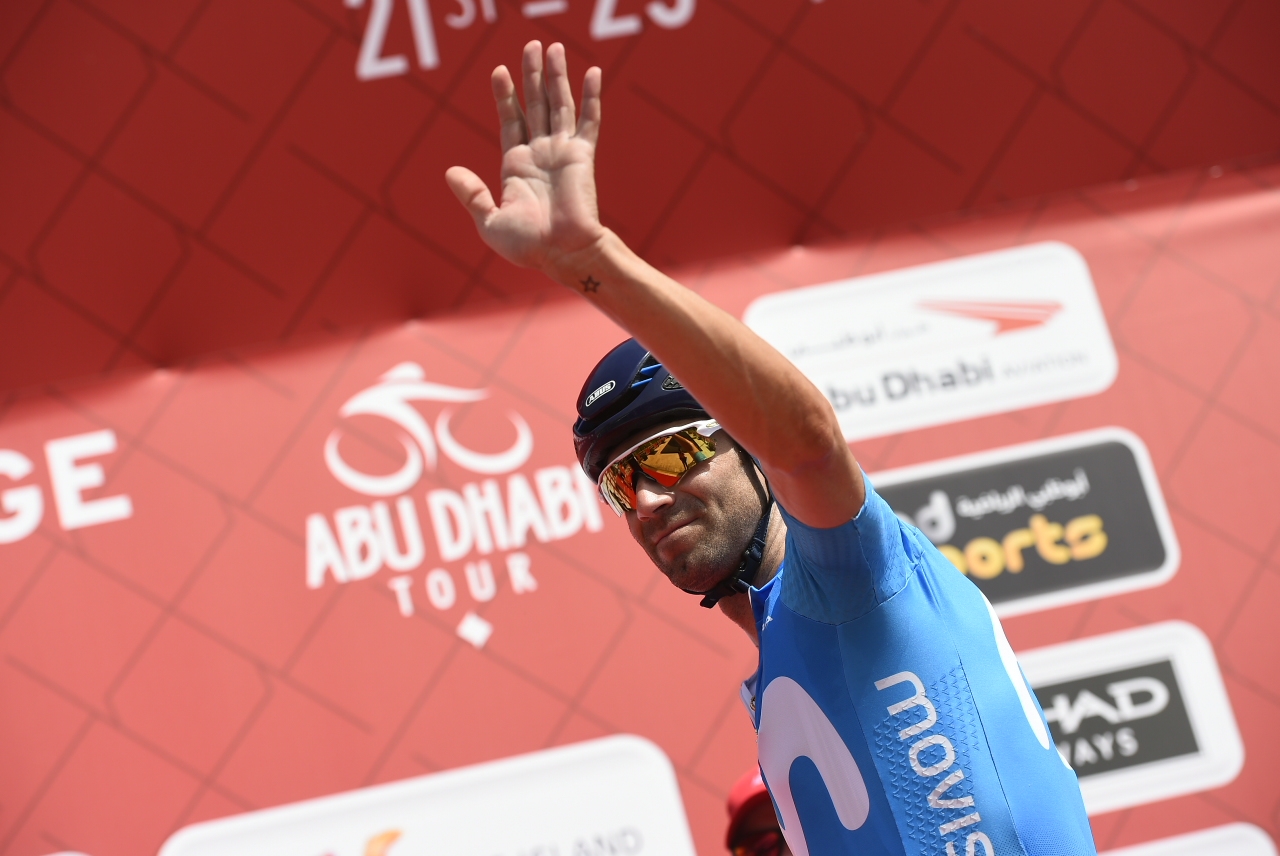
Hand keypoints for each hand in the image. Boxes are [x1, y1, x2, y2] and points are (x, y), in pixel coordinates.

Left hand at [446, 41, 605, 280]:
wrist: (563, 255)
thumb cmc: (528, 247)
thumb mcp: (489, 221)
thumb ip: (472, 195)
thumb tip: (450, 171)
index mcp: (516, 167)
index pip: (510, 121)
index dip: (504, 96)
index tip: (498, 70)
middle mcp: (540, 154)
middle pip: (534, 104)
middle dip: (531, 75)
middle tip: (530, 46)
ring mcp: (562, 152)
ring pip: (558, 104)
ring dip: (555, 76)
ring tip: (552, 47)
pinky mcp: (581, 156)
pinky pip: (588, 120)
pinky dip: (590, 96)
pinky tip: (591, 72)